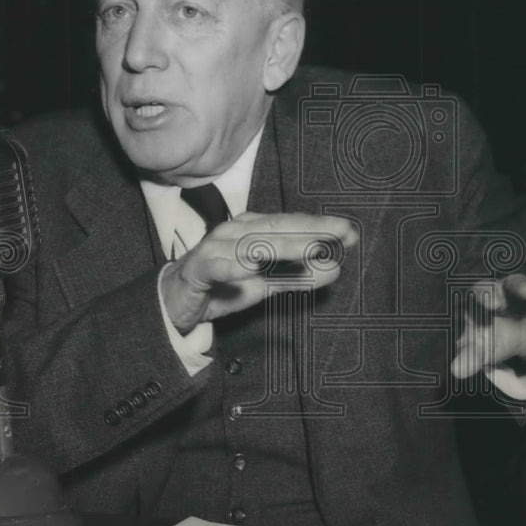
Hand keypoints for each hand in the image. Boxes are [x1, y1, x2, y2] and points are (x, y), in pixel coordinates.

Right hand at [160, 212, 358, 333]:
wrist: (175, 300)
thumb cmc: (222, 285)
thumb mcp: (265, 284)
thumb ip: (298, 277)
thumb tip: (335, 268)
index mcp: (252, 230)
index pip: (291, 224)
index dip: (321, 226)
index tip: (350, 231)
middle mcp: (235, 233)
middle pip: (277, 228)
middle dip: (312, 229)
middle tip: (342, 233)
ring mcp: (215, 248)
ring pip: (251, 244)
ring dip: (283, 246)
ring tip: (311, 247)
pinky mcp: (197, 269)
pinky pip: (216, 266)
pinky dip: (233, 266)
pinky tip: (252, 268)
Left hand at [450, 274, 525, 378]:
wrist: (518, 339)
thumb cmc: (496, 337)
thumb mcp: (483, 348)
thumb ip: (471, 357)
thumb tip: (456, 371)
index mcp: (489, 298)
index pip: (483, 292)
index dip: (486, 296)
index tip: (489, 304)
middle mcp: (514, 292)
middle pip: (516, 284)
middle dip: (523, 286)